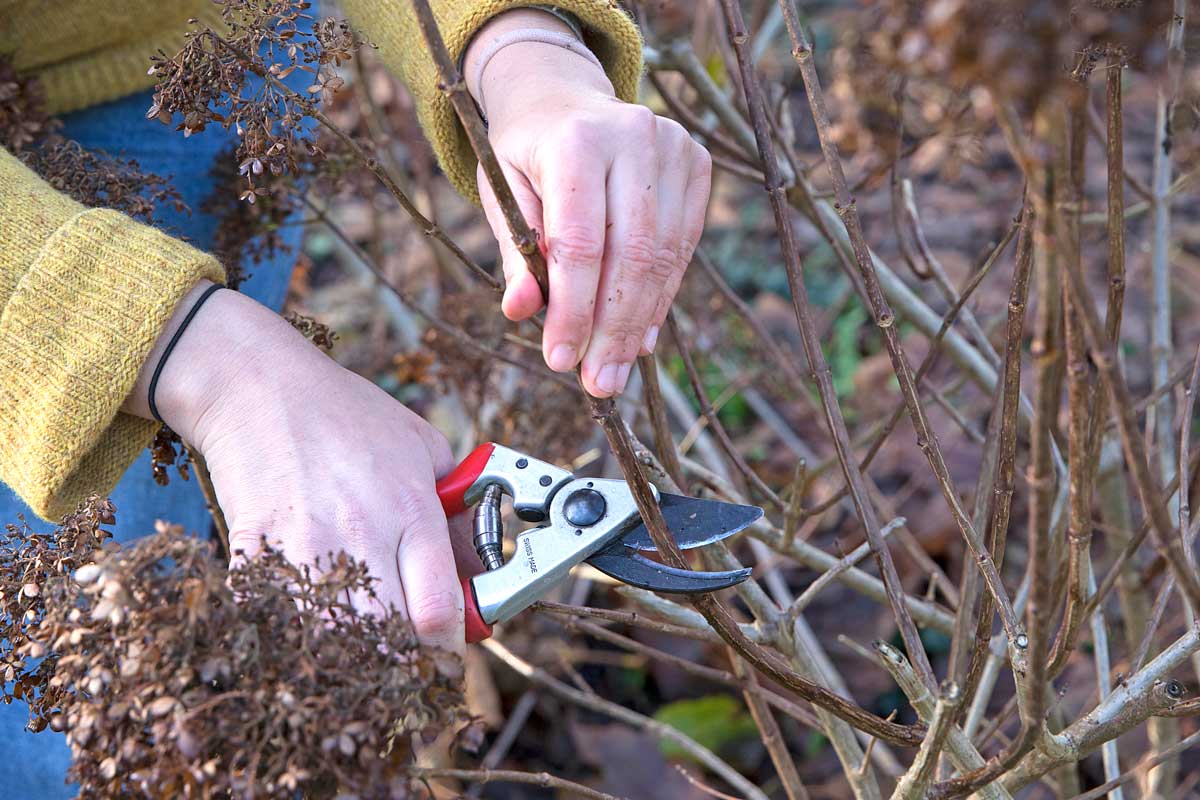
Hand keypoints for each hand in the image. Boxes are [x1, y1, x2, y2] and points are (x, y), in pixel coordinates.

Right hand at [125, 283, 470, 653]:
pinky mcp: (252, 553)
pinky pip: (272, 618)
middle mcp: (360, 534)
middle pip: (386, 640)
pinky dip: (288, 630)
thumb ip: (457, 510)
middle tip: (400, 654)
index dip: (448, 648)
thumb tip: (478, 568)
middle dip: (399, 661)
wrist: (258, 387)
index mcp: (410, 509)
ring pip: (330, 638)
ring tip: (354, 637)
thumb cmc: (347, 413)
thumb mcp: (425, 446)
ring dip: (346, 651)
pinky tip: (304, 614)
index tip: (446, 652)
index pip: (439, 608)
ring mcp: (302, 546)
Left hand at [466, 10, 711, 397]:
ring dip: (639, 323)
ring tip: (615, 370)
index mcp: (576, 141)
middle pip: (631, 256)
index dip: (573, 310)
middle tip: (598, 384)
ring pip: (663, 257)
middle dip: (612, 329)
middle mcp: (633, 136)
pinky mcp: (696, 163)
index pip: (580, 243)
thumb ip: (518, 254)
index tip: (560, 361)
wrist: (563, 97)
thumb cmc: (527, 154)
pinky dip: (660, 297)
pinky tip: (639, 336)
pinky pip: (683, 247)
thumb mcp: (503, 195)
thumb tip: (521, 311)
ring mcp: (673, 147)